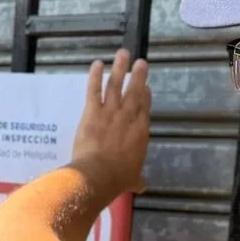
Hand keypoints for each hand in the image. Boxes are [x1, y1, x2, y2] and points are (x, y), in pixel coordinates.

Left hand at [70, 48, 150, 199]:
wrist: (98, 174)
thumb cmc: (118, 178)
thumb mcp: (131, 180)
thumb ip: (136, 179)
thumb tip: (141, 187)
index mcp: (140, 132)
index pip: (145, 109)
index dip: (146, 97)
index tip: (146, 87)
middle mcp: (128, 117)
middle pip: (135, 92)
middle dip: (138, 76)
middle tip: (141, 62)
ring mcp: (111, 112)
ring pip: (116, 86)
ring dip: (119, 68)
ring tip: (123, 53)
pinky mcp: (92, 111)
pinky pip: (94, 90)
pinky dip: (95, 76)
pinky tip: (97, 64)